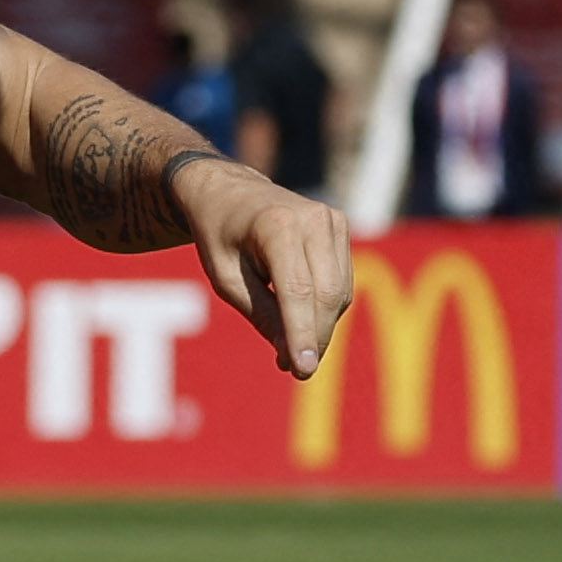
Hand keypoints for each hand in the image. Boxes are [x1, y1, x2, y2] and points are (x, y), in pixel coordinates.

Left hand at [173, 156, 353, 378]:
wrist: (229, 191)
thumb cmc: (220, 236)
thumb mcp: (226, 279)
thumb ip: (262, 314)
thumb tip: (292, 354)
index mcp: (277, 226)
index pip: (298, 291)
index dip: (302, 334)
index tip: (303, 370)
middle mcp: (312, 219)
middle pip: (326, 295)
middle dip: (314, 338)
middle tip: (294, 368)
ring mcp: (331, 220)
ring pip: (339, 293)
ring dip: (320, 325)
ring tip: (290, 342)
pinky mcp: (340, 226)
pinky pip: (341, 281)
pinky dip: (325, 307)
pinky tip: (300, 313)